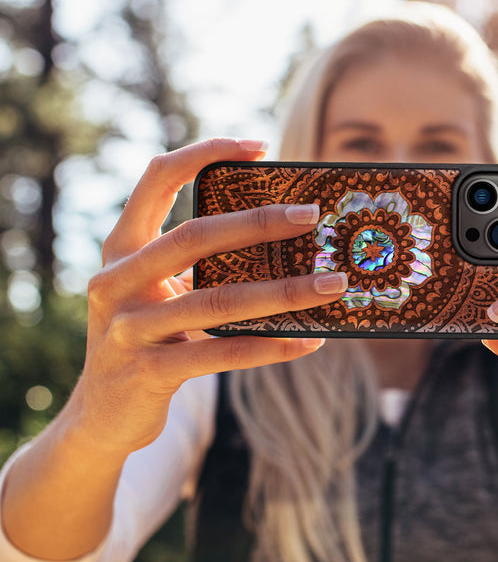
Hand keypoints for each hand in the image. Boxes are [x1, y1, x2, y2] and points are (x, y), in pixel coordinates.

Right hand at [72, 138, 347, 456]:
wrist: (101, 414)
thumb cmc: (147, 337)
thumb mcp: (159, 291)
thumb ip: (197, 264)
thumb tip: (283, 241)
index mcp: (122, 247)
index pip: (157, 179)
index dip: (205, 153)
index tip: (259, 146)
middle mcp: (117, 280)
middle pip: (194, 236)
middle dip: (258, 223)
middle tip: (311, 216)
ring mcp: (128, 328)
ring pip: (218, 300)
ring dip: (285, 291)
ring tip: (333, 284)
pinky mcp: (148, 372)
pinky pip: (221, 354)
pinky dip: (271, 346)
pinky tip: (309, 340)